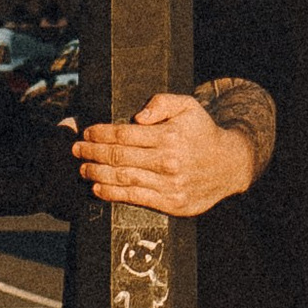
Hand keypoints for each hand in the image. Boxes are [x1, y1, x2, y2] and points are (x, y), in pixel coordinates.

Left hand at [71, 90, 256, 218]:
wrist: (230, 165)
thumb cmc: (202, 132)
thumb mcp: (188, 106)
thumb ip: (162, 103)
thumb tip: (137, 117)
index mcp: (169, 136)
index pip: (124, 134)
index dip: (100, 133)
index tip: (87, 132)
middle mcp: (168, 161)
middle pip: (119, 157)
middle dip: (92, 153)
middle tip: (76, 150)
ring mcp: (169, 185)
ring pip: (123, 179)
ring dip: (96, 174)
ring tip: (82, 169)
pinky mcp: (172, 204)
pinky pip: (135, 198)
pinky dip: (113, 194)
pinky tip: (97, 189)